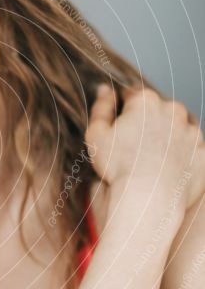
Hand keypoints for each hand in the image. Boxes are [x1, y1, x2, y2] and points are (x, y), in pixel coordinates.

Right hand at [85, 84, 204, 211]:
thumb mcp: (96, 135)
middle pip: (158, 111)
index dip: (123, 112)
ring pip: (179, 129)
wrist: (149, 198)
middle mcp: (174, 110)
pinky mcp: (204, 154)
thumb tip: (105, 90)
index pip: (132, 97)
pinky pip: (193, 151)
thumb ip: (100, 108)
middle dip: (148, 124)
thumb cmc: (118, 167)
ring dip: (168, 138)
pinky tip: (168, 170)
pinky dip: (183, 157)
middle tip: (135, 148)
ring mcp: (192, 132)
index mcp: (146, 101)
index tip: (119, 129)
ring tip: (153, 161)